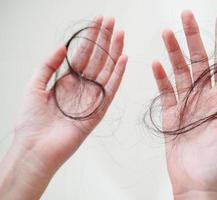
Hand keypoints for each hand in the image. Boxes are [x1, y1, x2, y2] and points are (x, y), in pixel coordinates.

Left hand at [0, 16, 126, 198]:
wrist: (35, 147)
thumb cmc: (31, 121)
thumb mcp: (35, 85)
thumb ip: (49, 65)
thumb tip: (63, 46)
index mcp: (67, 81)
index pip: (83, 54)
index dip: (91, 37)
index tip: (99, 22)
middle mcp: (82, 87)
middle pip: (97, 59)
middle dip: (105, 40)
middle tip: (113, 22)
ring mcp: (92, 98)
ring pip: (106, 70)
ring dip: (114, 52)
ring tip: (120, 35)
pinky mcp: (98, 111)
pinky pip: (110, 90)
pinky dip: (118, 75)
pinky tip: (123, 60)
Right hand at [152, 11, 216, 199]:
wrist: (200, 184)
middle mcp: (204, 98)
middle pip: (198, 61)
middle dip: (192, 38)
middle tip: (185, 17)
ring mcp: (186, 105)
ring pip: (179, 72)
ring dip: (173, 53)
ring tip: (167, 34)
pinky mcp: (171, 115)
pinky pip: (165, 92)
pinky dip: (160, 78)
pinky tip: (156, 64)